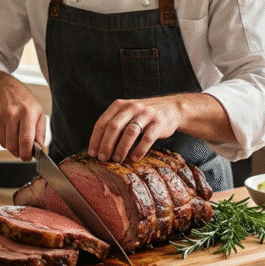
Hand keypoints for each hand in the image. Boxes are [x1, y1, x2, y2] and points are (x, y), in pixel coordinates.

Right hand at [0, 70, 45, 160]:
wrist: (5, 88)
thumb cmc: (24, 101)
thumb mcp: (38, 112)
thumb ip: (40, 132)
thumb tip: (40, 148)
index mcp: (27, 112)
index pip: (26, 140)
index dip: (27, 153)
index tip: (28, 158)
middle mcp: (11, 114)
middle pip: (13, 145)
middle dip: (19, 153)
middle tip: (23, 151)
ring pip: (4, 144)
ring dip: (11, 146)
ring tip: (16, 136)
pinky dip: (3, 139)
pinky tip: (8, 130)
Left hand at [87, 93, 235, 162]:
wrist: (172, 108)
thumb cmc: (143, 116)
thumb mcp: (127, 114)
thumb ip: (114, 125)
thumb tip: (98, 148)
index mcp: (119, 105)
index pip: (102, 122)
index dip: (96, 139)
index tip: (92, 153)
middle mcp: (132, 107)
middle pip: (114, 127)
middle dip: (106, 145)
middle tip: (103, 158)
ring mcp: (146, 114)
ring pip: (130, 132)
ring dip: (121, 148)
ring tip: (117, 160)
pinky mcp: (159, 123)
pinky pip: (147, 138)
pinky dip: (139, 150)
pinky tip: (134, 158)